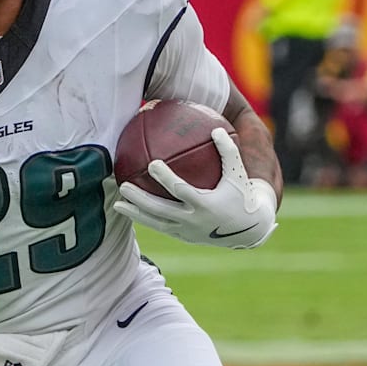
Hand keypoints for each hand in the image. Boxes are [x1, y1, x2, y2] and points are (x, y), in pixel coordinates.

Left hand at [113, 128, 277, 248]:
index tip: (152, 164)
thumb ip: (228, 151)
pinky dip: (145, 219)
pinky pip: (160, 227)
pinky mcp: (183, 237)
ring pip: (156, 223)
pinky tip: (130, 210)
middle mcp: (193, 221)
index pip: (180, 190)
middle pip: (160, 210)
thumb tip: (216, 128)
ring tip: (116, 204)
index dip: (165, 178)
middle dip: (140, 199)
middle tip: (123, 185)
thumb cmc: (241, 195)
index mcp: (206, 204)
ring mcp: (187, 232)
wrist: (249, 230)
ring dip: (135, 214)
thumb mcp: (238, 173)